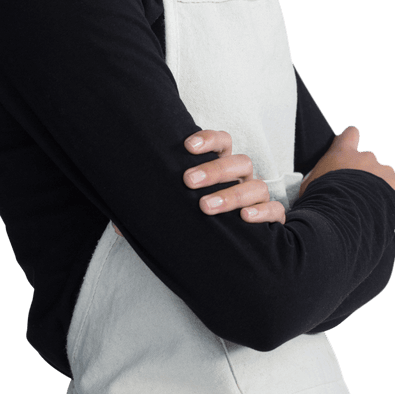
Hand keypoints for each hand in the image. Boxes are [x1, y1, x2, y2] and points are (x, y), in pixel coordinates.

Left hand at [112, 128, 285, 237]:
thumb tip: (119, 227)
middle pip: (239, 162)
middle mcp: (242, 180)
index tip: (186, 146)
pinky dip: (263, 212)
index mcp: (221, 168)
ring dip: (230, 194)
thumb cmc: (199, 222)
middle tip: (188, 181)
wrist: (232, 253)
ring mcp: (258, 199)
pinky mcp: (271, 220)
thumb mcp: (176, 212)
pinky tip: (245, 219)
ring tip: (205, 206)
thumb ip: (154, 212)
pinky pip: (275, 211)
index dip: (208, 139)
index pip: (222, 142)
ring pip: (256, 186)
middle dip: (214, 169)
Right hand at [298, 125, 394, 255]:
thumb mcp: (307, 188)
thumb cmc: (318, 201)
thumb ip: (315, 183)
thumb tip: (308, 197)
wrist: (339, 211)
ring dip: (383, 202)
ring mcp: (386, 172)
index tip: (351, 158)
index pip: (350, 135)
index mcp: (341, 153)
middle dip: (366, 185)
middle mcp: (366, 158)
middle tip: (356, 208)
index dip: (351, 143)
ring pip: (389, 185)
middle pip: (371, 165)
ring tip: (375, 227)